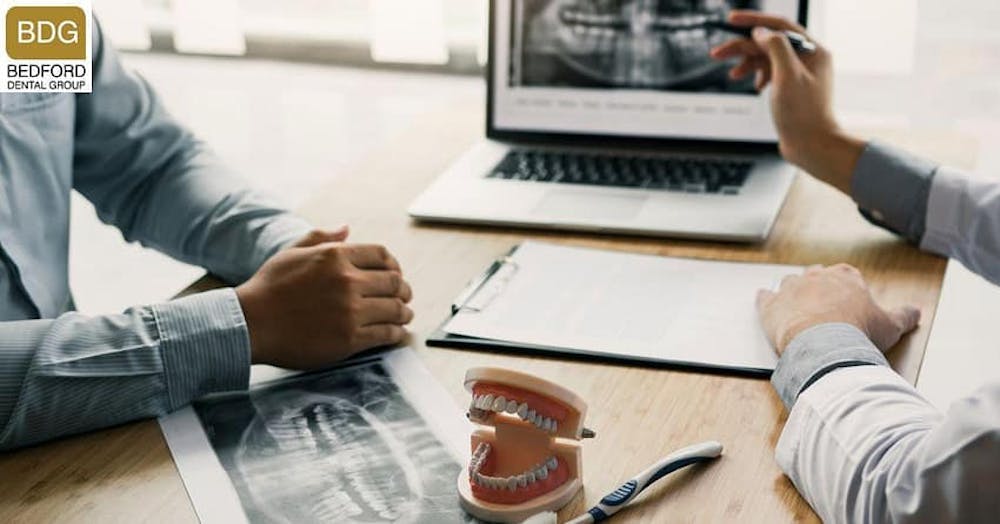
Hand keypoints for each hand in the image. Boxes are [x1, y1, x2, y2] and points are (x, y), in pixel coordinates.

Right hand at [236, 228, 413, 369]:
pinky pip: (386, 334)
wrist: (250, 324)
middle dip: (404, 290)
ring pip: (395, 309)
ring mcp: (350, 310)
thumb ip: (322, 238)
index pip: (382, 255)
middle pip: (394, 282)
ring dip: (404, 313)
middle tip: (405, 297)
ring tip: (404, 316)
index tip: (395, 274)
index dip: (394, 265)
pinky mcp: (350, 338)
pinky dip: (397, 334)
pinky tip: (397, 334)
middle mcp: (347, 280)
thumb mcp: (293, 252)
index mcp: (335, 256)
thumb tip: (347, 228)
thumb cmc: (267, 288)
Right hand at [709, 11, 864, 193]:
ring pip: (767, 59)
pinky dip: (757, 76)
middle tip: (718, 53)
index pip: (780, 26)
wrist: (813, 146)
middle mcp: (809, 59)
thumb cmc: (804, 115)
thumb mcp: (787, 76)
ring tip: (732, 73)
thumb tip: (760, 32)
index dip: (754, 21)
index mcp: (813, 51)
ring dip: (747, 63)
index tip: (732, 20)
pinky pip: (770, 73)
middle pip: (770, 43)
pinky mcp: (791, 89)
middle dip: (743, 47)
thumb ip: (775, 47)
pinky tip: (752, 85)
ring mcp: (800, 74)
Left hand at [756, 264, 920, 354]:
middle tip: (822, 304)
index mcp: (845, 276)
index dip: (846, 287)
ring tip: (797, 306)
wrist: (824, 345)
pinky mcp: (771, 305)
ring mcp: (790, 289)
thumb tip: (916, 312)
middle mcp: (816, 276)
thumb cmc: (858, 333)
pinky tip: (765, 300)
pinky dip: (765, 299)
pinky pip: (765, 297)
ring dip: (793, 293)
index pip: (846, 274)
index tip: (847, 300)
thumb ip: (904, 315)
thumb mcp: (891, 325)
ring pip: (790, 283)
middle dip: (819, 286)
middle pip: (816, 275)